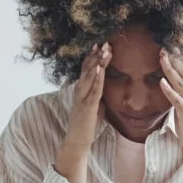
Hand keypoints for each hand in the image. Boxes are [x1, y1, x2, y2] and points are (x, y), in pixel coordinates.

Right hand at [56, 43, 110, 182]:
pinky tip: (99, 69)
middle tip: (105, 41)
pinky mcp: (87, 106)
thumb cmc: (86, 124)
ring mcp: (83, 97)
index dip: (93, 56)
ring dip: (97, 62)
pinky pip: (93, 90)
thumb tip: (104, 85)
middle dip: (96, 55)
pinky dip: (96, 78)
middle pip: (88, 68)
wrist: (77, 140)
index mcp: (82, 89)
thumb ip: (98, 93)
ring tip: (104, 49)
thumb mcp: (95, 104)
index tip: (100, 44)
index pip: (87, 69)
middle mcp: (80, 90)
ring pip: (90, 76)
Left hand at [159, 49, 182, 158]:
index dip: (180, 61)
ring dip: (170, 70)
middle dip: (175, 60)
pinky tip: (162, 81)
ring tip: (162, 58)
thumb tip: (172, 88)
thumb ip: (182, 98)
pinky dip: (169, 89)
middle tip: (165, 48)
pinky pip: (177, 99)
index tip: (171, 50)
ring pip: (180, 83)